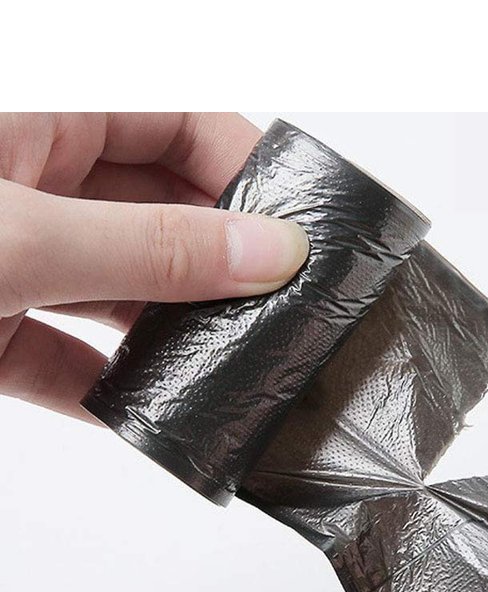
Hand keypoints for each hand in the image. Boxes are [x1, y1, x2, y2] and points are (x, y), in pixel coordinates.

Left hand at [0, 113, 308, 420]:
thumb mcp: (21, 238)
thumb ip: (149, 249)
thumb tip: (269, 253)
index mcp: (37, 119)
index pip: (175, 123)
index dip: (242, 170)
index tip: (295, 230)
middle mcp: (30, 184)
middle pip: (158, 213)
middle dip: (217, 264)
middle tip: (272, 305)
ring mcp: (13, 261)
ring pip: (118, 289)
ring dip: (170, 331)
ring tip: (225, 360)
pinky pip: (66, 356)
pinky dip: (108, 387)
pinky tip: (151, 411)